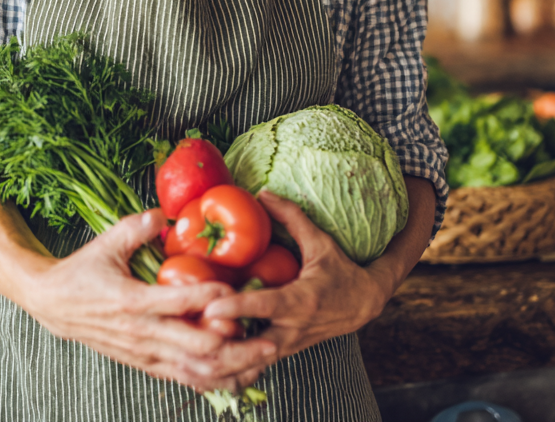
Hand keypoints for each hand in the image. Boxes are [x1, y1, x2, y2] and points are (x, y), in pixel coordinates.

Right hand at [21, 208, 275, 392]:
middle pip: (197, 348)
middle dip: (237, 344)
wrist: (54, 305)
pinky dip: (214, 379)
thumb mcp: (107, 241)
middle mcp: (142, 334)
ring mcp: (144, 354)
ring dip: (233, 367)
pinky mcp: (145, 365)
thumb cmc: (82, 271)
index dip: (210, 298)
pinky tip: (239, 373)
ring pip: (196, 372)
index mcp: (132, 301)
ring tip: (263, 356)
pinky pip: (185, 379)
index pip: (179, 303)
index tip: (236, 290)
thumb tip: (167, 215)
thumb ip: (138, 227)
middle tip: (268, 332)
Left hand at [202, 191, 392, 387]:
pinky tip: (210, 353)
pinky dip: (235, 361)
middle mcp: (293, 329)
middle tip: (190, 332)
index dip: (237, 307)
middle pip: (252, 345)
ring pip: (252, 360)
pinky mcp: (284, 351)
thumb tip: (262, 193)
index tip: (211, 306)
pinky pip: (256, 361)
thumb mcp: (320, 242)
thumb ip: (292, 218)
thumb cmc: (340, 270)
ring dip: (225, 356)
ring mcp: (288, 344)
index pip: (265, 306)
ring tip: (192, 345)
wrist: (364, 304)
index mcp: (301, 301)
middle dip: (223, 344)